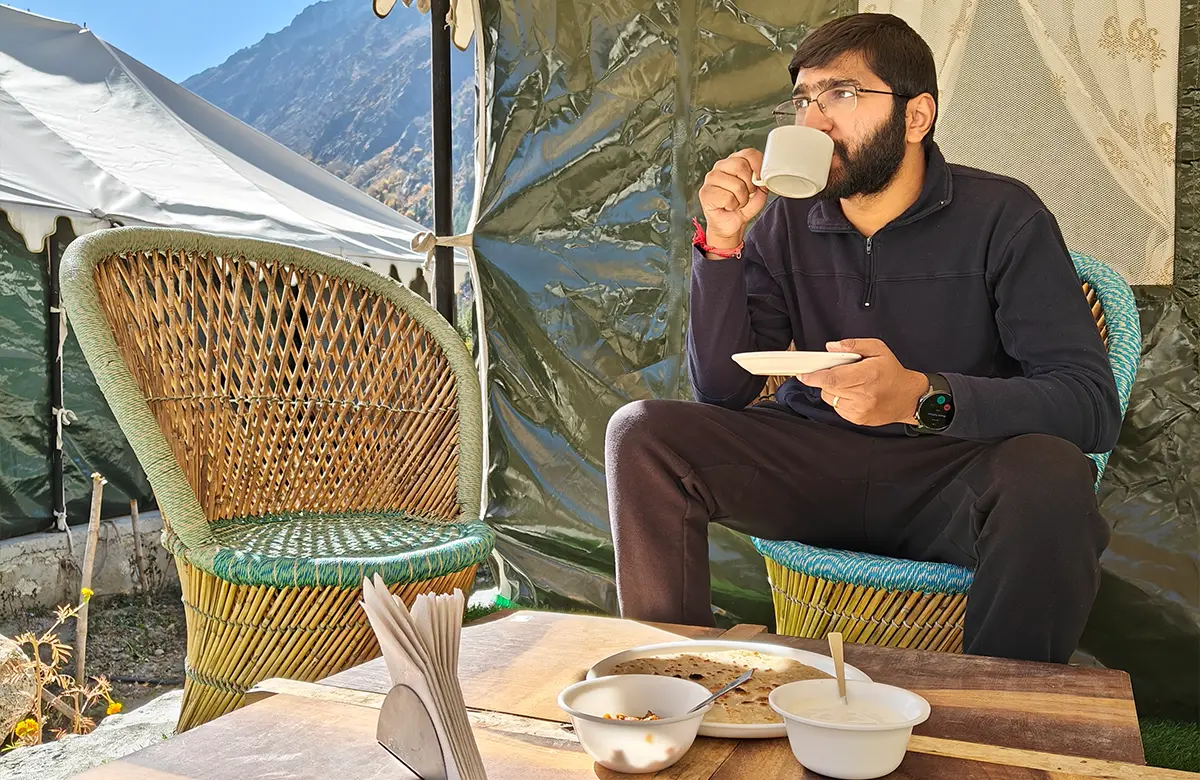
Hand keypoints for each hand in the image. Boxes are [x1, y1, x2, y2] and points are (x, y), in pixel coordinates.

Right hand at [698, 149, 768, 248]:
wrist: (731, 225)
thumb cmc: (742, 207)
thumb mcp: (759, 193)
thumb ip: (762, 182)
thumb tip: (762, 178)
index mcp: (734, 161)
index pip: (749, 153)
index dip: (758, 166)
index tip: (760, 180)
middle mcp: (721, 167)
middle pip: (741, 166)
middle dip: (749, 185)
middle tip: (747, 194)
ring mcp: (711, 179)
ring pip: (736, 185)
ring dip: (741, 199)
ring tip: (737, 202)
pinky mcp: (705, 192)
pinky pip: (727, 198)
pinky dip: (733, 206)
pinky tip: (728, 206)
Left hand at [798, 339, 928, 426]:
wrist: (908, 398)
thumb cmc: (892, 372)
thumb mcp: (878, 349)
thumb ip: (853, 345)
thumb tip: (831, 347)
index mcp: (868, 374)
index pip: (833, 378)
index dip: (814, 377)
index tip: (803, 374)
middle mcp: (864, 394)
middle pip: (828, 388)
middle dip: (825, 378)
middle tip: (836, 371)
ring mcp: (860, 409)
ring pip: (830, 398)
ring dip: (833, 389)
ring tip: (849, 383)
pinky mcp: (857, 419)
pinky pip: (837, 408)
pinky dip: (840, 400)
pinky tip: (854, 394)